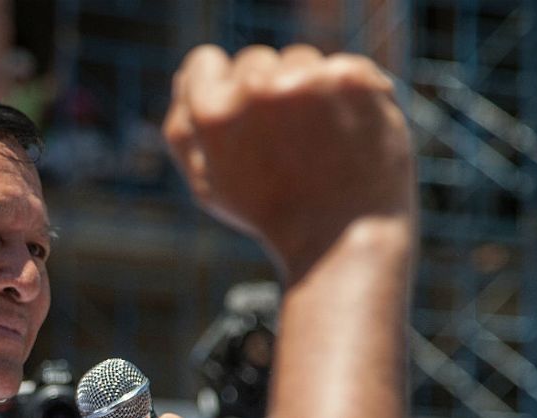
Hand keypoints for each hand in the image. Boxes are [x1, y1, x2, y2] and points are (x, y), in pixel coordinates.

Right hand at [162, 44, 413, 280]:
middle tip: (285, 144)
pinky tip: (348, 132)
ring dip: (307, 90)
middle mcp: (256, 90)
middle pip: (253, 60)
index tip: (243, 120)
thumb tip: (184, 79)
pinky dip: (348, 95)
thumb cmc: (271, 214)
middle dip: (266, 94)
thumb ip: (183, 130)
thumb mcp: (207, 185)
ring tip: (318, 141)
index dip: (220, 91)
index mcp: (212, 114)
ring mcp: (308, 80)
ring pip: (299, 60)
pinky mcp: (353, 78)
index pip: (204, 62)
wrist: (343, 239)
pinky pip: (342, 66)